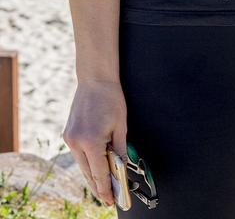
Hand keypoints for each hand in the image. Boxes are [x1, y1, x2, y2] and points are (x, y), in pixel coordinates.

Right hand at [63, 79, 127, 205]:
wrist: (95, 78)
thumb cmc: (111, 98)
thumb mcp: (121, 125)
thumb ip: (120, 149)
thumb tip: (122, 168)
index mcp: (90, 142)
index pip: (99, 173)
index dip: (106, 188)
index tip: (112, 199)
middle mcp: (76, 143)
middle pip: (88, 173)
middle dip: (99, 187)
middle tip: (109, 198)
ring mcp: (69, 139)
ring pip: (82, 165)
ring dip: (92, 176)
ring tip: (103, 187)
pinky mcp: (68, 134)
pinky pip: (78, 154)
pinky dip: (87, 163)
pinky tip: (95, 168)